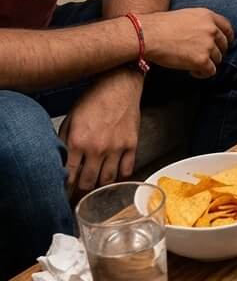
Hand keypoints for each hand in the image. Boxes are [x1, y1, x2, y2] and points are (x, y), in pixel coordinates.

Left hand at [62, 69, 142, 192]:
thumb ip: (65, 142)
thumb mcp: (71, 119)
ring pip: (107, 180)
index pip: (69, 175)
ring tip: (95, 189)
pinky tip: (114, 177)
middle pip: (88, 182)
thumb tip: (61, 162)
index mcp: (78, 141)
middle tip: (78, 196)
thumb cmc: (93, 99)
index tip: (63, 194)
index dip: (65, 188)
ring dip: (100, 187)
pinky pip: (127, 170)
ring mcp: (117, 147)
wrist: (119, 84)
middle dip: (81, 192)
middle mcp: (98, 148)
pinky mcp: (132, 144)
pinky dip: (120, 178)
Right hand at [138, 8, 233, 77]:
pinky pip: (210, 71)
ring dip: (207, 63)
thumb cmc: (159, 26)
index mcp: (208, 16)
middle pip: (223, 45)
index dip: (227, 38)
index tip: (224, 45)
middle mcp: (211, 29)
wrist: (147, 35)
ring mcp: (208, 45)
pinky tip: (192, 71)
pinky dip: (202, 73)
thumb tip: (208, 35)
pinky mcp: (202, 60)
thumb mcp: (185, 15)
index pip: (227, 27)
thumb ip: (200, 23)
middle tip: (203, 58)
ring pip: (217, 59)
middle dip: (216, 52)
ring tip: (192, 64)